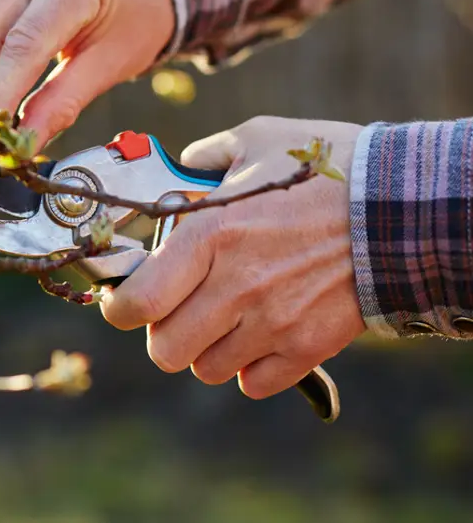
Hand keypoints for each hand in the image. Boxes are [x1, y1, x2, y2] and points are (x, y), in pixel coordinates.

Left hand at [100, 116, 366, 400]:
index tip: (122, 302)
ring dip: (205, 349)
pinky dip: (248, 366)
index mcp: (210, 234)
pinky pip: (255, 383)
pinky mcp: (307, 346)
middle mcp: (235, 286)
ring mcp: (273, 323)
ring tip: (221, 318)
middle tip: (176, 308)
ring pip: (207, 369)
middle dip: (162, 331)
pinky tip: (258, 333)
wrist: (403, 206)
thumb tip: (182, 165)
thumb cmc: (326, 169)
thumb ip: (206, 154)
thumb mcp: (257, 139)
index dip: (118, 309)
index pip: (138, 302)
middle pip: (165, 350)